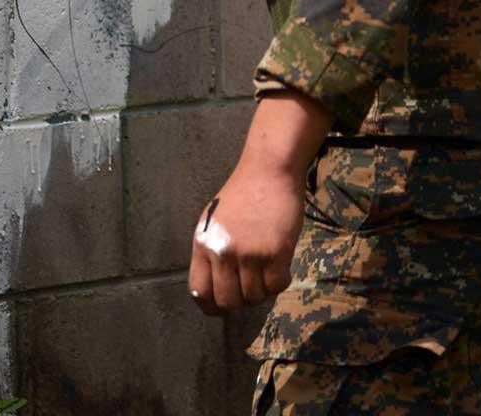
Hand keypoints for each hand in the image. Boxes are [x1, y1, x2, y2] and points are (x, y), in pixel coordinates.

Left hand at [187, 155, 304, 314]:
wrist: (269, 171)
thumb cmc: (242, 194)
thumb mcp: (214, 222)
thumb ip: (211, 253)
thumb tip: (212, 290)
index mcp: (202, 244)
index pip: (199, 291)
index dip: (211, 306)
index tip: (222, 309)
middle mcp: (222, 252)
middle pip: (228, 301)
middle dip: (241, 302)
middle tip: (250, 288)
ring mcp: (249, 254)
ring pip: (255, 297)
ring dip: (262, 290)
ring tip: (266, 271)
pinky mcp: (275, 253)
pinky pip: (277, 286)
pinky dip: (280, 282)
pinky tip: (281, 266)